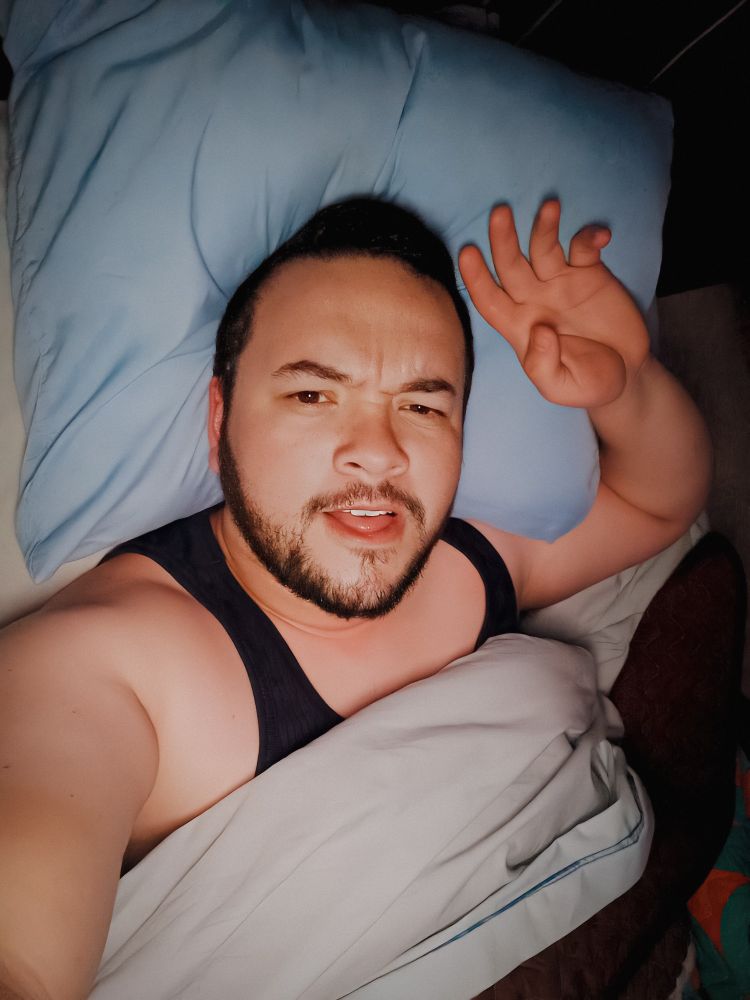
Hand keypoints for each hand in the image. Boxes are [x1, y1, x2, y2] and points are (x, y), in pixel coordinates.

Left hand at [458, 200, 649, 408]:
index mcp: (519, 326)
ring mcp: (561, 283)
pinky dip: (590, 237)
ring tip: (550, 207)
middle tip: (500, 214)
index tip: (467, 253)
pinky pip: (584, 248)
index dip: (476, 278)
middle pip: (511, 264)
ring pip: (544, 248)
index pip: (490, 299)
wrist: (625, 373)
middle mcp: (534, 299)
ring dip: (545, 227)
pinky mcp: (590, 274)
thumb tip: (540, 331)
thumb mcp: (561, 386)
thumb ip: (543, 365)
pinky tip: (601, 237)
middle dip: (503, 239)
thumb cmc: (586, 384)